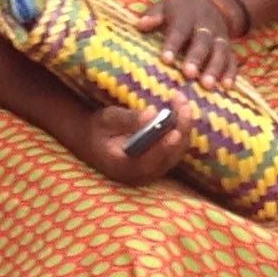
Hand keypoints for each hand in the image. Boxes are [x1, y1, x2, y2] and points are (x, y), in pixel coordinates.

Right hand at [70, 100, 189, 186]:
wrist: (94, 140)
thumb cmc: (98, 129)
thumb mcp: (107, 120)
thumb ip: (128, 120)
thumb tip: (152, 114)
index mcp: (123, 168)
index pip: (147, 162)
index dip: (163, 148)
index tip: (175, 132)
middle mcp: (142, 174)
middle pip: (169, 157)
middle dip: (180, 129)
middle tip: (184, 104)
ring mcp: (153, 170)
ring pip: (177, 151)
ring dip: (184, 126)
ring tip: (183, 102)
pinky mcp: (161, 161)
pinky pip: (177, 147)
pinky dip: (182, 128)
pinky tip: (182, 109)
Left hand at [139, 0, 242, 86]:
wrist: (212, 6)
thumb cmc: (181, 13)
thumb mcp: (166, 7)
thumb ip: (154, 15)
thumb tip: (141, 25)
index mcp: (187, 16)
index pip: (180, 30)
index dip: (173, 44)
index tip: (165, 59)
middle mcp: (206, 26)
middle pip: (203, 41)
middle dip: (196, 58)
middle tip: (188, 74)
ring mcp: (220, 37)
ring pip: (220, 51)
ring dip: (214, 68)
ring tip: (206, 85)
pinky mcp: (229, 48)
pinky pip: (232, 60)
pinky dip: (231, 73)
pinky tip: (226, 87)